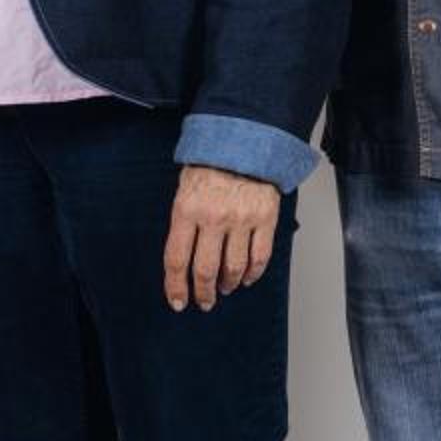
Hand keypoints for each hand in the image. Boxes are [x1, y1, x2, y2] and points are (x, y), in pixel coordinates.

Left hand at [162, 165, 280, 312]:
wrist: (245, 139)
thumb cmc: (210, 164)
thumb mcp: (184, 189)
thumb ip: (183, 222)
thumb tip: (181, 259)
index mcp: (187, 210)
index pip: (177, 259)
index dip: (176, 286)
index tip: (178, 301)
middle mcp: (213, 218)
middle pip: (205, 270)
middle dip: (202, 292)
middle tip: (203, 301)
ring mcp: (241, 220)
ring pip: (233, 268)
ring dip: (227, 284)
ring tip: (224, 289)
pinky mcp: (265, 219)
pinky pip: (259, 257)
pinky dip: (252, 274)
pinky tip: (246, 279)